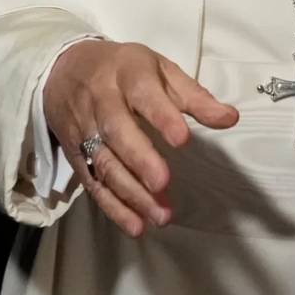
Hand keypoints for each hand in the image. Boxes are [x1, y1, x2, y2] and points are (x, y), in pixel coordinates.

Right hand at [42, 41, 239, 237]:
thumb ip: (195, 97)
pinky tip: (135, 225)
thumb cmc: (124, 70)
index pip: (143, 94)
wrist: (64, 68)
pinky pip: (91, 183)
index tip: (183, 140)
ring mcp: (84, 129)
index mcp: (128, 74)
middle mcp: (101, 100)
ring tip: (160, 215)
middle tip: (163, 183)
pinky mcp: (74, 154)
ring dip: (130, 192)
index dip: (162, 116)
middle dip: (139, 159)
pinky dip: (112, 207)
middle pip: (116, 131)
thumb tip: (231, 118)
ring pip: (103, 163)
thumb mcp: (161, 70)